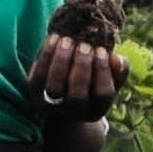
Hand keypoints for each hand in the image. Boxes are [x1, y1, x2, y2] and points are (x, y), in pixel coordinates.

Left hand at [31, 0, 129, 116]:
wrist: (64, 98)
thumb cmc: (92, 82)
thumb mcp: (109, 79)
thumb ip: (117, 70)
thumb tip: (117, 59)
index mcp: (96, 110)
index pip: (102, 94)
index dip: (102, 72)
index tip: (102, 50)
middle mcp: (74, 113)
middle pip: (77, 95)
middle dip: (82, 66)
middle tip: (84, 45)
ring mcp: (52, 107)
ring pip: (55, 87)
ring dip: (62, 60)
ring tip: (68, 40)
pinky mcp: (35, 97)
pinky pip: (38, 78)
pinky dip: (46, 57)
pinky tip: (54, 38)